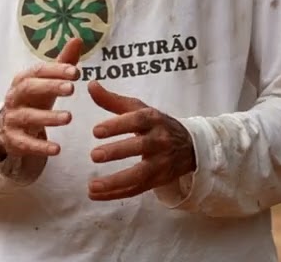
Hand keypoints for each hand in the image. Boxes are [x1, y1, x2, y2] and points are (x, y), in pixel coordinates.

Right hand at [0, 37, 82, 158]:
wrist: (7, 127)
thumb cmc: (33, 99)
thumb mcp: (46, 81)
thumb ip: (62, 62)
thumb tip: (78, 38)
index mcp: (23, 79)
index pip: (38, 71)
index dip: (56, 70)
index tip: (76, 72)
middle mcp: (15, 96)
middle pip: (29, 88)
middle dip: (50, 87)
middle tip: (72, 89)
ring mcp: (13, 118)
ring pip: (28, 116)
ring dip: (48, 117)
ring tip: (69, 118)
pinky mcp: (14, 139)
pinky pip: (26, 143)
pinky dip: (40, 146)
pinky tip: (57, 149)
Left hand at [87, 81, 195, 200]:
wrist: (189, 146)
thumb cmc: (156, 124)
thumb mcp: (139, 109)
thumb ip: (112, 100)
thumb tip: (90, 84)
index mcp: (153, 119)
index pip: (137, 121)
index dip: (117, 125)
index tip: (96, 131)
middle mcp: (159, 141)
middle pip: (140, 147)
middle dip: (117, 152)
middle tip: (94, 155)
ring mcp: (161, 163)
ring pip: (140, 174)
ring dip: (115, 182)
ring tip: (93, 185)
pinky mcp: (158, 180)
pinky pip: (136, 189)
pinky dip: (116, 194)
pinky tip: (95, 195)